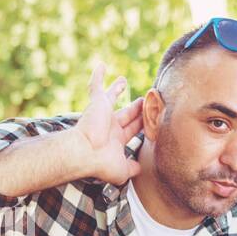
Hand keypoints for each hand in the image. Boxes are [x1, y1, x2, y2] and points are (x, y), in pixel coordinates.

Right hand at [73, 62, 143, 184]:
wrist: (84, 152)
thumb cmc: (101, 163)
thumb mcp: (122, 170)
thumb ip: (132, 168)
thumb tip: (140, 169)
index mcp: (115, 141)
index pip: (132, 130)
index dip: (142, 126)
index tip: (152, 121)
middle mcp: (109, 126)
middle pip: (127, 114)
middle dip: (136, 109)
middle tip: (145, 101)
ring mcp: (103, 114)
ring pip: (113, 98)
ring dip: (118, 90)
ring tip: (123, 81)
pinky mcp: (97, 103)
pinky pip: (96, 86)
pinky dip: (98, 76)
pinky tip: (102, 65)